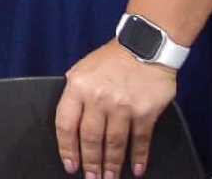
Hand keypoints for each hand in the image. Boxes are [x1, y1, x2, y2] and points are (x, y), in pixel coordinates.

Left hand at [55, 39, 178, 177]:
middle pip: (90, 139)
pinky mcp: (145, 112)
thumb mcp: (82, 69)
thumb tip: (70, 122)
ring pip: (114, 144)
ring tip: (109, 178)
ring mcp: (123, 106)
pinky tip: (136, 169)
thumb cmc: (111, 59)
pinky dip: (138, 157)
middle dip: (89, 163)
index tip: (70, 165)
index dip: (67, 149)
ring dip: (111, 165)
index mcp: (78, 87)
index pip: (66, 124)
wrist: (145, 46)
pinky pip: (140, 140)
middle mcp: (98, 98)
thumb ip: (75, 94)